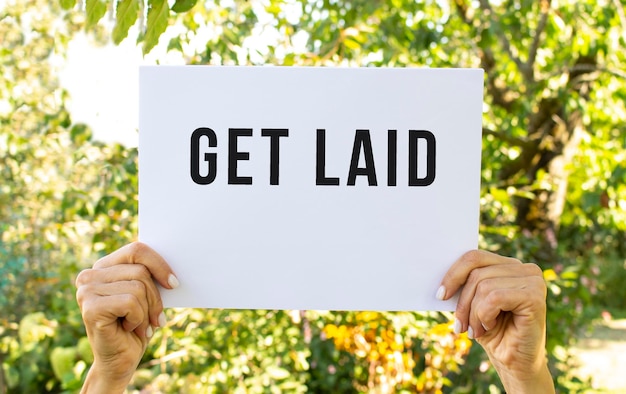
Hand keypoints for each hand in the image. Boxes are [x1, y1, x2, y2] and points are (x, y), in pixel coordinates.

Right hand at [75, 242, 177, 392]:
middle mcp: (89, 275)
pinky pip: (131, 302)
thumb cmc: (136, 326)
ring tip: (139, 325)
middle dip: (155, 297)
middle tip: (154, 318)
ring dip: (147, 311)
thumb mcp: (146, 295)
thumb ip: (150, 275)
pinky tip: (128, 329)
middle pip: (141, 271)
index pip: (137, 250)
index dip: (160, 264)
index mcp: (103, 267)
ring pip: (138, 287)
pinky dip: (138, 319)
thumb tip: (172, 261)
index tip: (174, 283)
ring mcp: (86, 291)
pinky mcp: (90, 308)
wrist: (120, 361)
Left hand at [437, 250, 554, 392]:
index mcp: (509, 265)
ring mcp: (533, 280)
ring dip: (473, 313)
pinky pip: (494, 297)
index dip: (453, 274)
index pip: (474, 257)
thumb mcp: (474, 304)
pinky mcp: (535, 296)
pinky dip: (485, 315)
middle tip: (461, 326)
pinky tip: (490, 326)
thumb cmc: (494, 332)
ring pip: (483, 286)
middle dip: (463, 302)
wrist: (515, 363)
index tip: (440, 295)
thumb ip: (466, 285)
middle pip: (476, 272)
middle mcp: (524, 269)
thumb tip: (441, 277)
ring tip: (478, 329)